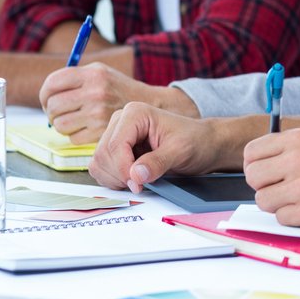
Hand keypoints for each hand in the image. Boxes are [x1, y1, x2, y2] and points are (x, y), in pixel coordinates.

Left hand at [41, 63, 196, 143]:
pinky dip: (76, 136)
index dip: (45, 93)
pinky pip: (73, 138)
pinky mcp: (101, 132)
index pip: (52, 83)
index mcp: (93, 74)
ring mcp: (98, 113)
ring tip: (74, 120)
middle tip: (60, 111)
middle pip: (53, 105)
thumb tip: (48, 91)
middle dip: (52, 111)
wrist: (151, 105)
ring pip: (60, 124)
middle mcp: (95, 92)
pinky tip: (86, 128)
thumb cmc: (121, 89)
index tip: (48, 98)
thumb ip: (75, 77)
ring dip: (63, 125)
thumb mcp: (102, 72)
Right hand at [90, 103, 231, 191]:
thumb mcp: (180, 151)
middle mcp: (120, 122)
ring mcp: (115, 135)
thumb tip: (136, 174)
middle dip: (120, 176)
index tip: (139, 184)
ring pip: (98, 164)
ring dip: (115, 179)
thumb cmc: (194, 141)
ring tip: (140, 181)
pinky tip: (133, 180)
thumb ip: (158, 162)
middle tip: (142, 185)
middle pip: (103, 155)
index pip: (115, 146)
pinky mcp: (114, 150)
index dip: (123, 169)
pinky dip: (114, 180)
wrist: (201, 144)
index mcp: (135, 113)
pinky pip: (101, 170)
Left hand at [243, 125, 299, 227]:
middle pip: (253, 177)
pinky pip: (281, 218)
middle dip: (265, 185)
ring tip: (299, 199)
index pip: (252, 152)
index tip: (267, 172)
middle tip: (283, 187)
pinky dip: (292, 217)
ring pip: (263, 200)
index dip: (256, 164)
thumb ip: (294, 138)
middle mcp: (298, 160)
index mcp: (299, 139)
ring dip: (277, 203)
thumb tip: (265, 149)